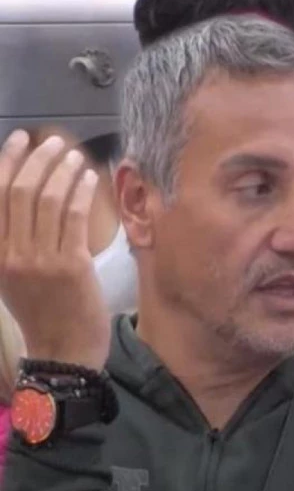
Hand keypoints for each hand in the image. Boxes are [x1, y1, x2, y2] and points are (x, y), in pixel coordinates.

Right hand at [0, 130, 110, 370]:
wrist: (63, 351)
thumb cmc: (43, 312)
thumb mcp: (11, 277)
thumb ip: (10, 240)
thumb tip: (23, 196)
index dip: (6, 162)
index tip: (20, 139)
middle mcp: (9, 254)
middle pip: (21, 192)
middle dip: (37, 159)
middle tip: (53, 141)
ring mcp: (39, 259)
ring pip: (48, 200)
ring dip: (63, 170)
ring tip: (74, 155)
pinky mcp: (70, 265)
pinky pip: (74, 217)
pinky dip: (82, 191)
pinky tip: (89, 178)